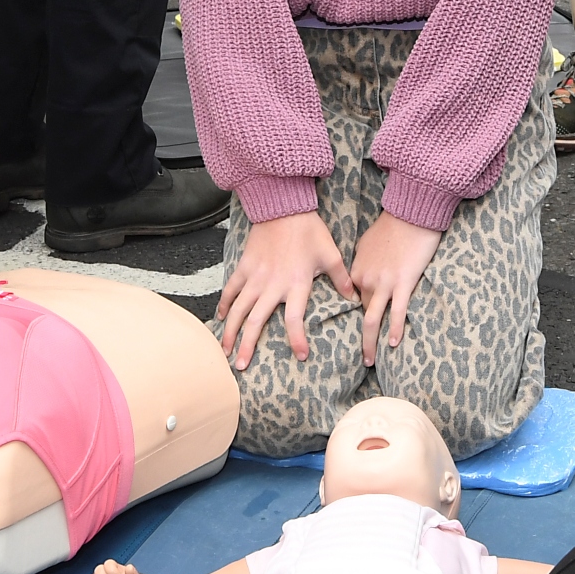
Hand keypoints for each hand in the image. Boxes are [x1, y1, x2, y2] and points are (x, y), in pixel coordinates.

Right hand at [216, 209, 351, 369]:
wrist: (282, 207)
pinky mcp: (244, 267)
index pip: (295, 319)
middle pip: (255, 321)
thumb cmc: (309, 231)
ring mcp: (254, 277)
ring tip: (225, 351)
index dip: (297, 339)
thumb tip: (354, 298)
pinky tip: (220, 319)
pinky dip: (224, 305)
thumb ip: (341, 279)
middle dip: (247, 346)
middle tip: (241, 366)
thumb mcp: (331, 254)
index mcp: (295, 284)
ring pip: (237, 310)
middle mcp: (272, 285)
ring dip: (230, 332)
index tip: (301, 356)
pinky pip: (231, 290)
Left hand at [351, 212, 442, 357]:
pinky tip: (393, 343)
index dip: (359, 315)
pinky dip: (394, 329)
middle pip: (363, 312)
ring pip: (372, 319)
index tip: (359, 332)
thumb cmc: (393, 225)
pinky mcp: (403, 283)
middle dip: (362, 337)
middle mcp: (366, 278)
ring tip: (370, 361)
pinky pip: (396, 311)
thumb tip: (367, 274)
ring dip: (370, 343)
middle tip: (363, 358)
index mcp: (357, 269)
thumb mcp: (368, 242)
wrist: (412, 213)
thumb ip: (365, 261)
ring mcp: (384, 283)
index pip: (355, 298)